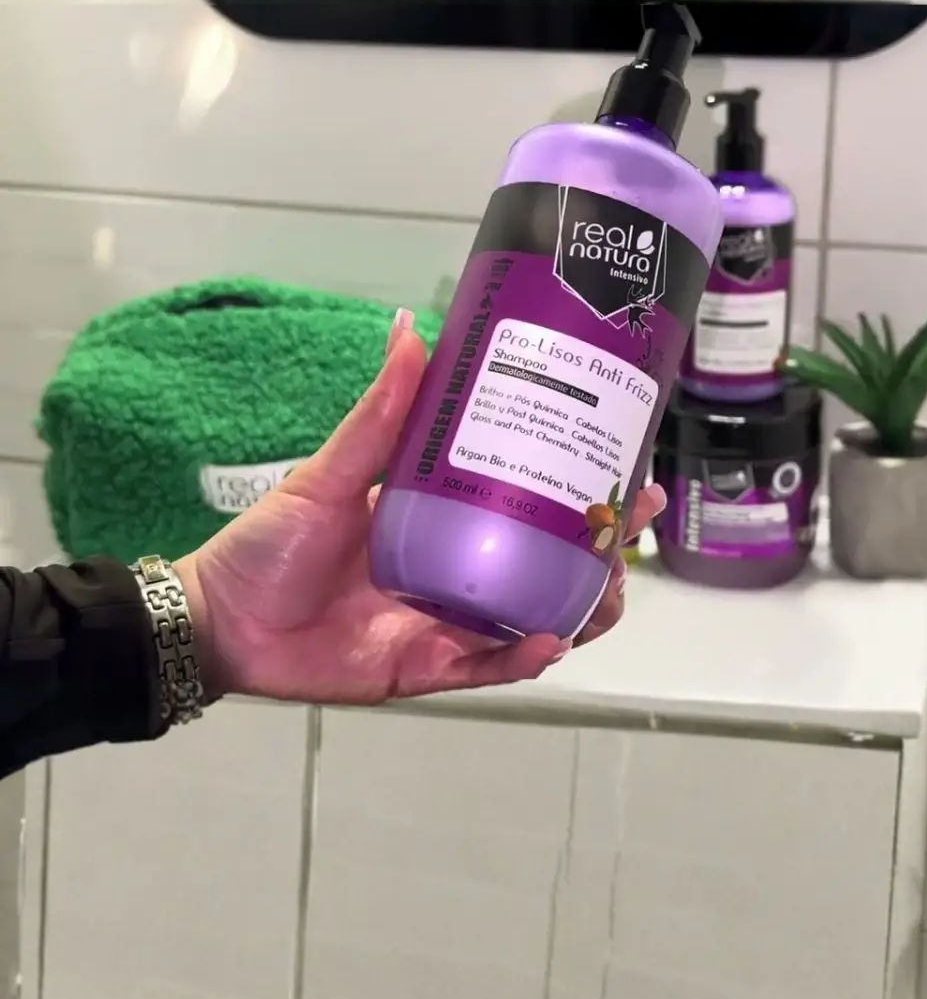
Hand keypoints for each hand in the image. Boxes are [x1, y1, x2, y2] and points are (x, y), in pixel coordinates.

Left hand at [176, 311, 663, 706]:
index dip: (583, 487)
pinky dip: (521, 656)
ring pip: (534, 619)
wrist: (220, 621)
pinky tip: (551, 639)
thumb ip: (378, 412)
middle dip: (602, 550)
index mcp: (445, 519)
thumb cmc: (271, 543)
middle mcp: (457, 571)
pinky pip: (486, 668)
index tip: (627, 461)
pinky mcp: (426, 669)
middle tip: (634, 521)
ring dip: (578, 607)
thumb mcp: (332, 471)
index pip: (530, 502)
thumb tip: (410, 329)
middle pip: (549, 565)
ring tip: (608, 588)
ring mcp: (447, 623)